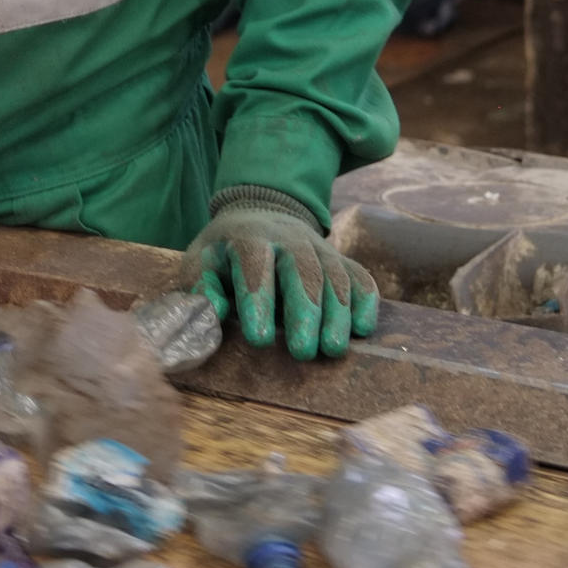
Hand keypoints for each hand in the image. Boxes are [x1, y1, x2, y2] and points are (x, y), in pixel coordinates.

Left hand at [177, 187, 376, 361]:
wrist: (259, 215)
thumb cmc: (227, 252)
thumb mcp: (202, 261)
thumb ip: (202, 286)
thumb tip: (215, 312)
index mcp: (250, 237)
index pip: (255, 265)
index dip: (258, 301)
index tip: (258, 339)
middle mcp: (291, 239)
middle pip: (303, 271)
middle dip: (305, 313)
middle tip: (303, 352)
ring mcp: (321, 249)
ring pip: (335, 277)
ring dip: (337, 315)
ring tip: (333, 349)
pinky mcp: (343, 261)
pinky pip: (361, 278)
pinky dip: (365, 301)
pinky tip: (362, 329)